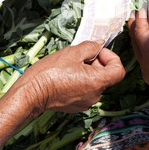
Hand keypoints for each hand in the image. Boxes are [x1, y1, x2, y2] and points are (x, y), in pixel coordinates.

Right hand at [0, 41, 124, 149]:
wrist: (29, 95)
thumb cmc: (49, 73)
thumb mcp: (71, 52)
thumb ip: (90, 47)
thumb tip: (99, 44)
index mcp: (97, 82)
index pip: (118, 70)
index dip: (111, 57)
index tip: (97, 52)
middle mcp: (95, 95)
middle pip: (106, 75)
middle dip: (96, 62)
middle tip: (79, 55)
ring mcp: (85, 102)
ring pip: (94, 82)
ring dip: (87, 70)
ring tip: (69, 64)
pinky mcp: (76, 105)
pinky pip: (85, 89)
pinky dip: (80, 80)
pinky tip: (65, 75)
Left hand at [128, 9, 148, 122]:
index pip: (141, 35)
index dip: (141, 20)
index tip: (142, 9)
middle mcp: (146, 68)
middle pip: (136, 44)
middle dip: (135, 27)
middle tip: (136, 13)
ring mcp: (148, 75)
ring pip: (138, 52)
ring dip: (138, 37)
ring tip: (139, 23)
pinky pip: (144, 59)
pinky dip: (144, 48)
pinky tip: (147, 39)